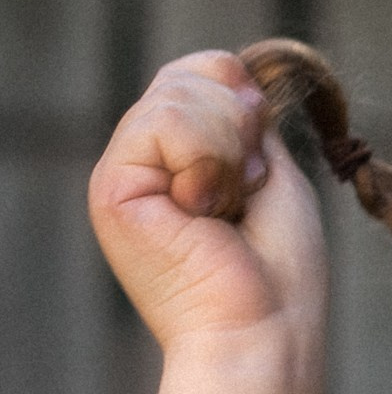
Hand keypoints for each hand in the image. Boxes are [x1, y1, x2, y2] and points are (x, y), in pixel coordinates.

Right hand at [89, 52, 327, 358]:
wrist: (261, 325)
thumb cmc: (278, 267)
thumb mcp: (271, 170)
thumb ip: (240, 118)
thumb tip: (229, 67)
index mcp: (182, 154)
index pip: (206, 71)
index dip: (243, 96)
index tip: (261, 161)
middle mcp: (146, 159)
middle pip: (191, 73)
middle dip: (240, 124)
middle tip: (244, 193)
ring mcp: (124, 170)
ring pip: (178, 93)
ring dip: (227, 148)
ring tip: (222, 210)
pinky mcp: (111, 186)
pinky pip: (165, 121)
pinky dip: (206, 159)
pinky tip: (203, 211)